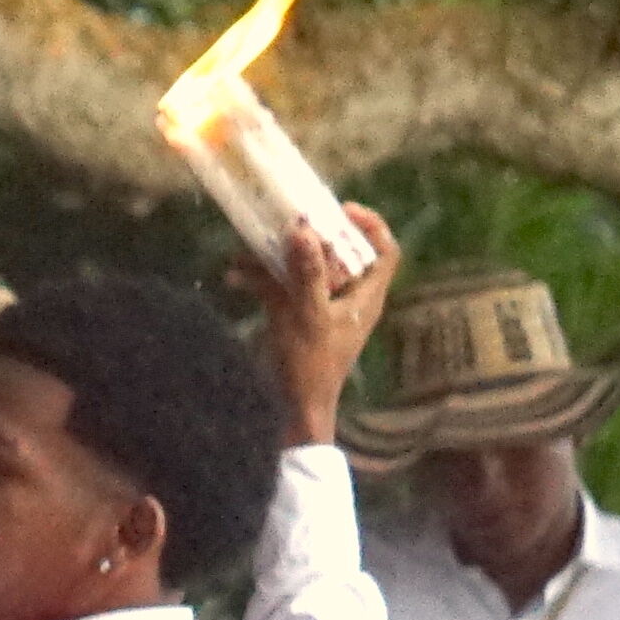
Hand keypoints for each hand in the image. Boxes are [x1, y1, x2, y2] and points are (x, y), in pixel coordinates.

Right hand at [255, 200, 402, 444]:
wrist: (292, 410)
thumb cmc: (311, 365)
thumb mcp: (310, 315)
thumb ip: (308, 273)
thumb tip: (304, 229)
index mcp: (365, 297)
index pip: (385, 251)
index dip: (371, 225)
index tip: (343, 210)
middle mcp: (346, 297)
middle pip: (339, 252)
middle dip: (312, 235)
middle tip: (290, 219)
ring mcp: (319, 305)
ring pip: (303, 268)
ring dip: (276, 256)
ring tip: (250, 244)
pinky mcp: (294, 317)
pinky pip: (280, 288)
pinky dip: (260, 280)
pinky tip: (235, 275)